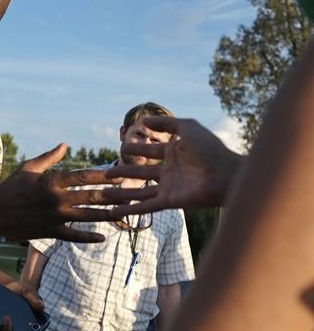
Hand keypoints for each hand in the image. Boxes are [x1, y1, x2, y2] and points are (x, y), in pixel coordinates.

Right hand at [0, 143, 117, 242]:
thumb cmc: (11, 186)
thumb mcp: (29, 168)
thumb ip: (49, 157)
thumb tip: (65, 145)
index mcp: (52, 181)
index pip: (83, 177)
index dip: (103, 175)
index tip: (119, 174)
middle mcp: (56, 199)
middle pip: (91, 196)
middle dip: (114, 195)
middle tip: (132, 194)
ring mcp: (55, 217)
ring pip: (87, 216)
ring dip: (108, 215)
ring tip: (125, 213)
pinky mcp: (50, 232)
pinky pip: (73, 236)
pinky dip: (88, 237)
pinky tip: (103, 237)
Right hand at [102, 117, 244, 216]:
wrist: (226, 174)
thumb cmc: (211, 149)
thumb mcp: (188, 128)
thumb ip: (166, 124)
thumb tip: (144, 120)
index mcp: (174, 152)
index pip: (149, 150)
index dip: (136, 148)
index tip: (121, 147)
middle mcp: (169, 170)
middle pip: (141, 172)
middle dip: (124, 172)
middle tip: (106, 173)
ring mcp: (168, 187)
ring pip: (139, 190)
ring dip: (122, 192)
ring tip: (103, 192)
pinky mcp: (169, 201)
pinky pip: (146, 206)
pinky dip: (130, 209)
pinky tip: (114, 210)